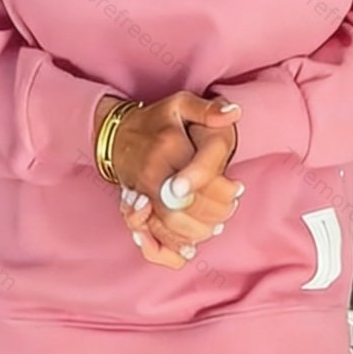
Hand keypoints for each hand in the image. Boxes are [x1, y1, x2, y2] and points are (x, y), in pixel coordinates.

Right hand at [118, 122, 242, 268]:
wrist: (115, 134)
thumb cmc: (155, 120)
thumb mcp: (181, 104)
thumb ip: (209, 110)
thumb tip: (234, 114)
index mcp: (169, 147)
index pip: (202, 178)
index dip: (225, 190)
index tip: (237, 188)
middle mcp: (153, 173)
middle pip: (188, 206)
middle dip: (216, 213)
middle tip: (230, 208)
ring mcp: (141, 193)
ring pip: (171, 224)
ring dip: (198, 231)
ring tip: (215, 225)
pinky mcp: (134, 208)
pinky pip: (151, 234)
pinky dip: (171, 246)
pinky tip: (188, 248)